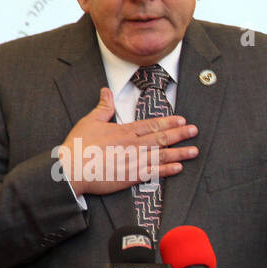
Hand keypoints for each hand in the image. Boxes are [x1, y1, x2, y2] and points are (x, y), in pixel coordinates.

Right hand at [58, 88, 199, 195]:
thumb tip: (107, 91)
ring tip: (194, 150)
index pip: (151, 124)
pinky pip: (153, 173)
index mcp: (124, 131)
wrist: (71, 170)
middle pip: (161, 138)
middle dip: (180, 134)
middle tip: (195, 131)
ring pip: (161, 155)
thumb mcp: (89, 121)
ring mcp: (133, 161)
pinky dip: (167, 170)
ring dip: (179, 153)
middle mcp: (132, 145)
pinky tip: (179, 168)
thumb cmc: (79, 146)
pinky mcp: (131, 177)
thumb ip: (103, 107)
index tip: (182, 120)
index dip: (168, 122)